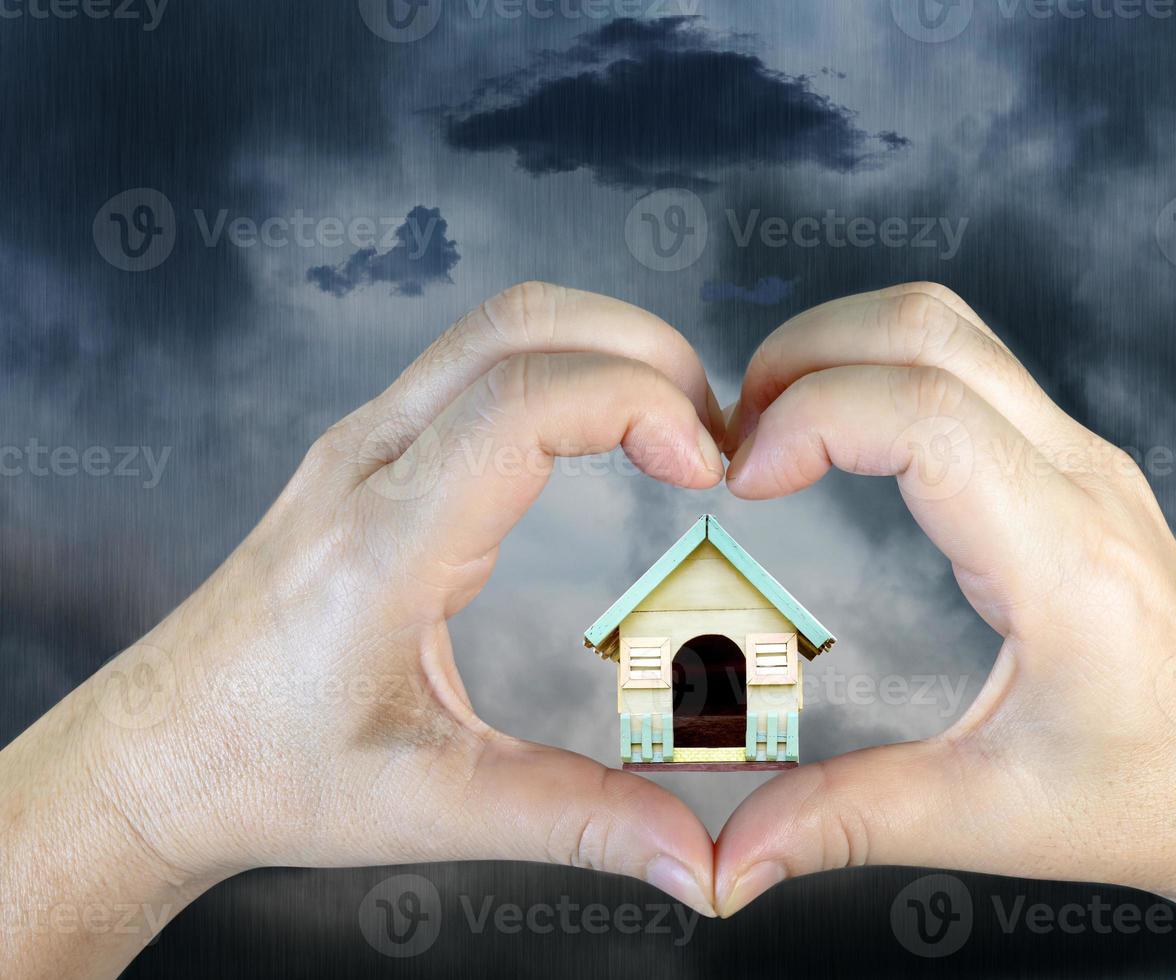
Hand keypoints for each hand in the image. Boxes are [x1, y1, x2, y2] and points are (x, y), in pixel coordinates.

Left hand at [0, 282, 724, 978]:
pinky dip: (563, 370)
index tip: (706, 467)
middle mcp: (365, 466)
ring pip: (497, 327)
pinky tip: (604, 435)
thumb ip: (575, 821)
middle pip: (519, 324)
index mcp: (381, 544)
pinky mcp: (366, 453)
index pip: (523, 403)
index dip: (638, 403)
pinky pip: (475, 364)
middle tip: (715, 434)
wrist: (156, 753)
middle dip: (644, 351)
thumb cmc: (264, 771)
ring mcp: (359, 447)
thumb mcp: (431, 807)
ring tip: (676, 431)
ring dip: (605, 350)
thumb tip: (693, 855)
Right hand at [713, 283, 1175, 976]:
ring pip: (948, 329)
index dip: (810, 418)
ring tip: (769, 431)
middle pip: (928, 330)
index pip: (927, 417)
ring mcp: (1082, 461)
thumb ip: (845, 823)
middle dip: (803, 355)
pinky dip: (877, 373)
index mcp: (1067, 564)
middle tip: (733, 439)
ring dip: (840, 351)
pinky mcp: (1071, 465)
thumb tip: (731, 858)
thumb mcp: (988, 818)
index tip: (742, 481)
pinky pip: (964, 366)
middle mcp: (1082, 483)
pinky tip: (835, 443)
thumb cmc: (1155, 796)